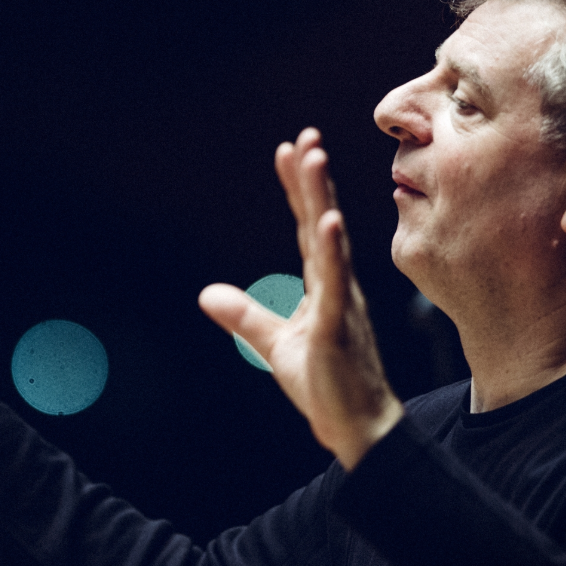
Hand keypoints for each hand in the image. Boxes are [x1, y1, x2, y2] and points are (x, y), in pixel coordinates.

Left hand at [198, 128, 402, 469]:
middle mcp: (336, 285)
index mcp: (323, 286)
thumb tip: (208, 294)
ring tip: (314, 158)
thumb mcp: (274, 345)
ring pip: (328, 241)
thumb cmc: (327, 387)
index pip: (308, 228)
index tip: (290, 151)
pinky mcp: (336, 325)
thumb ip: (245, 316)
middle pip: (320, 222)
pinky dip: (332, 250)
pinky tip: (329, 221)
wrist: (357, 427)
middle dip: (311, 180)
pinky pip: (333, 282)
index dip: (298, 190)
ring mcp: (340, 301)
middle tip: (306, 138)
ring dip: (320, 199)